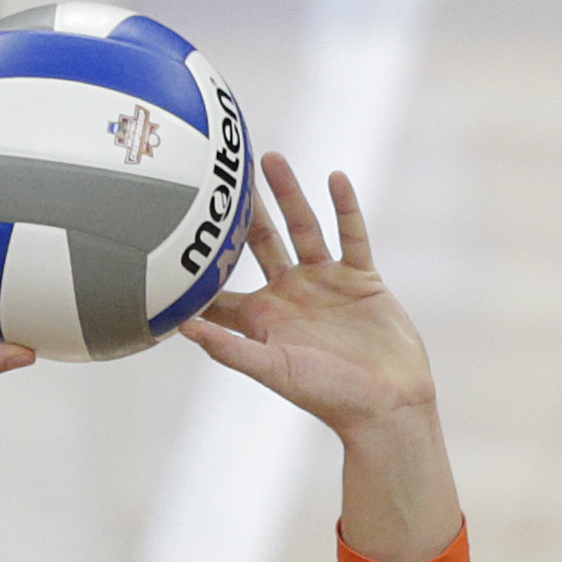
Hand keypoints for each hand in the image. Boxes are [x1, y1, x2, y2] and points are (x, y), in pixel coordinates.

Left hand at [184, 152, 437, 434]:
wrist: (387, 404)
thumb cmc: (328, 396)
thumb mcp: (273, 370)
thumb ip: (229, 347)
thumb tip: (182, 328)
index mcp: (262, 320)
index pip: (221, 289)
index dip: (199, 265)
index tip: (174, 228)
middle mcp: (290, 296)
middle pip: (261, 243)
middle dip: (245, 211)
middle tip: (225, 172)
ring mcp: (326, 283)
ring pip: (303, 228)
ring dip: (289, 194)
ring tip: (271, 157)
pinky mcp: (361, 278)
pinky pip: (352, 234)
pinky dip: (345, 207)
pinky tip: (335, 177)